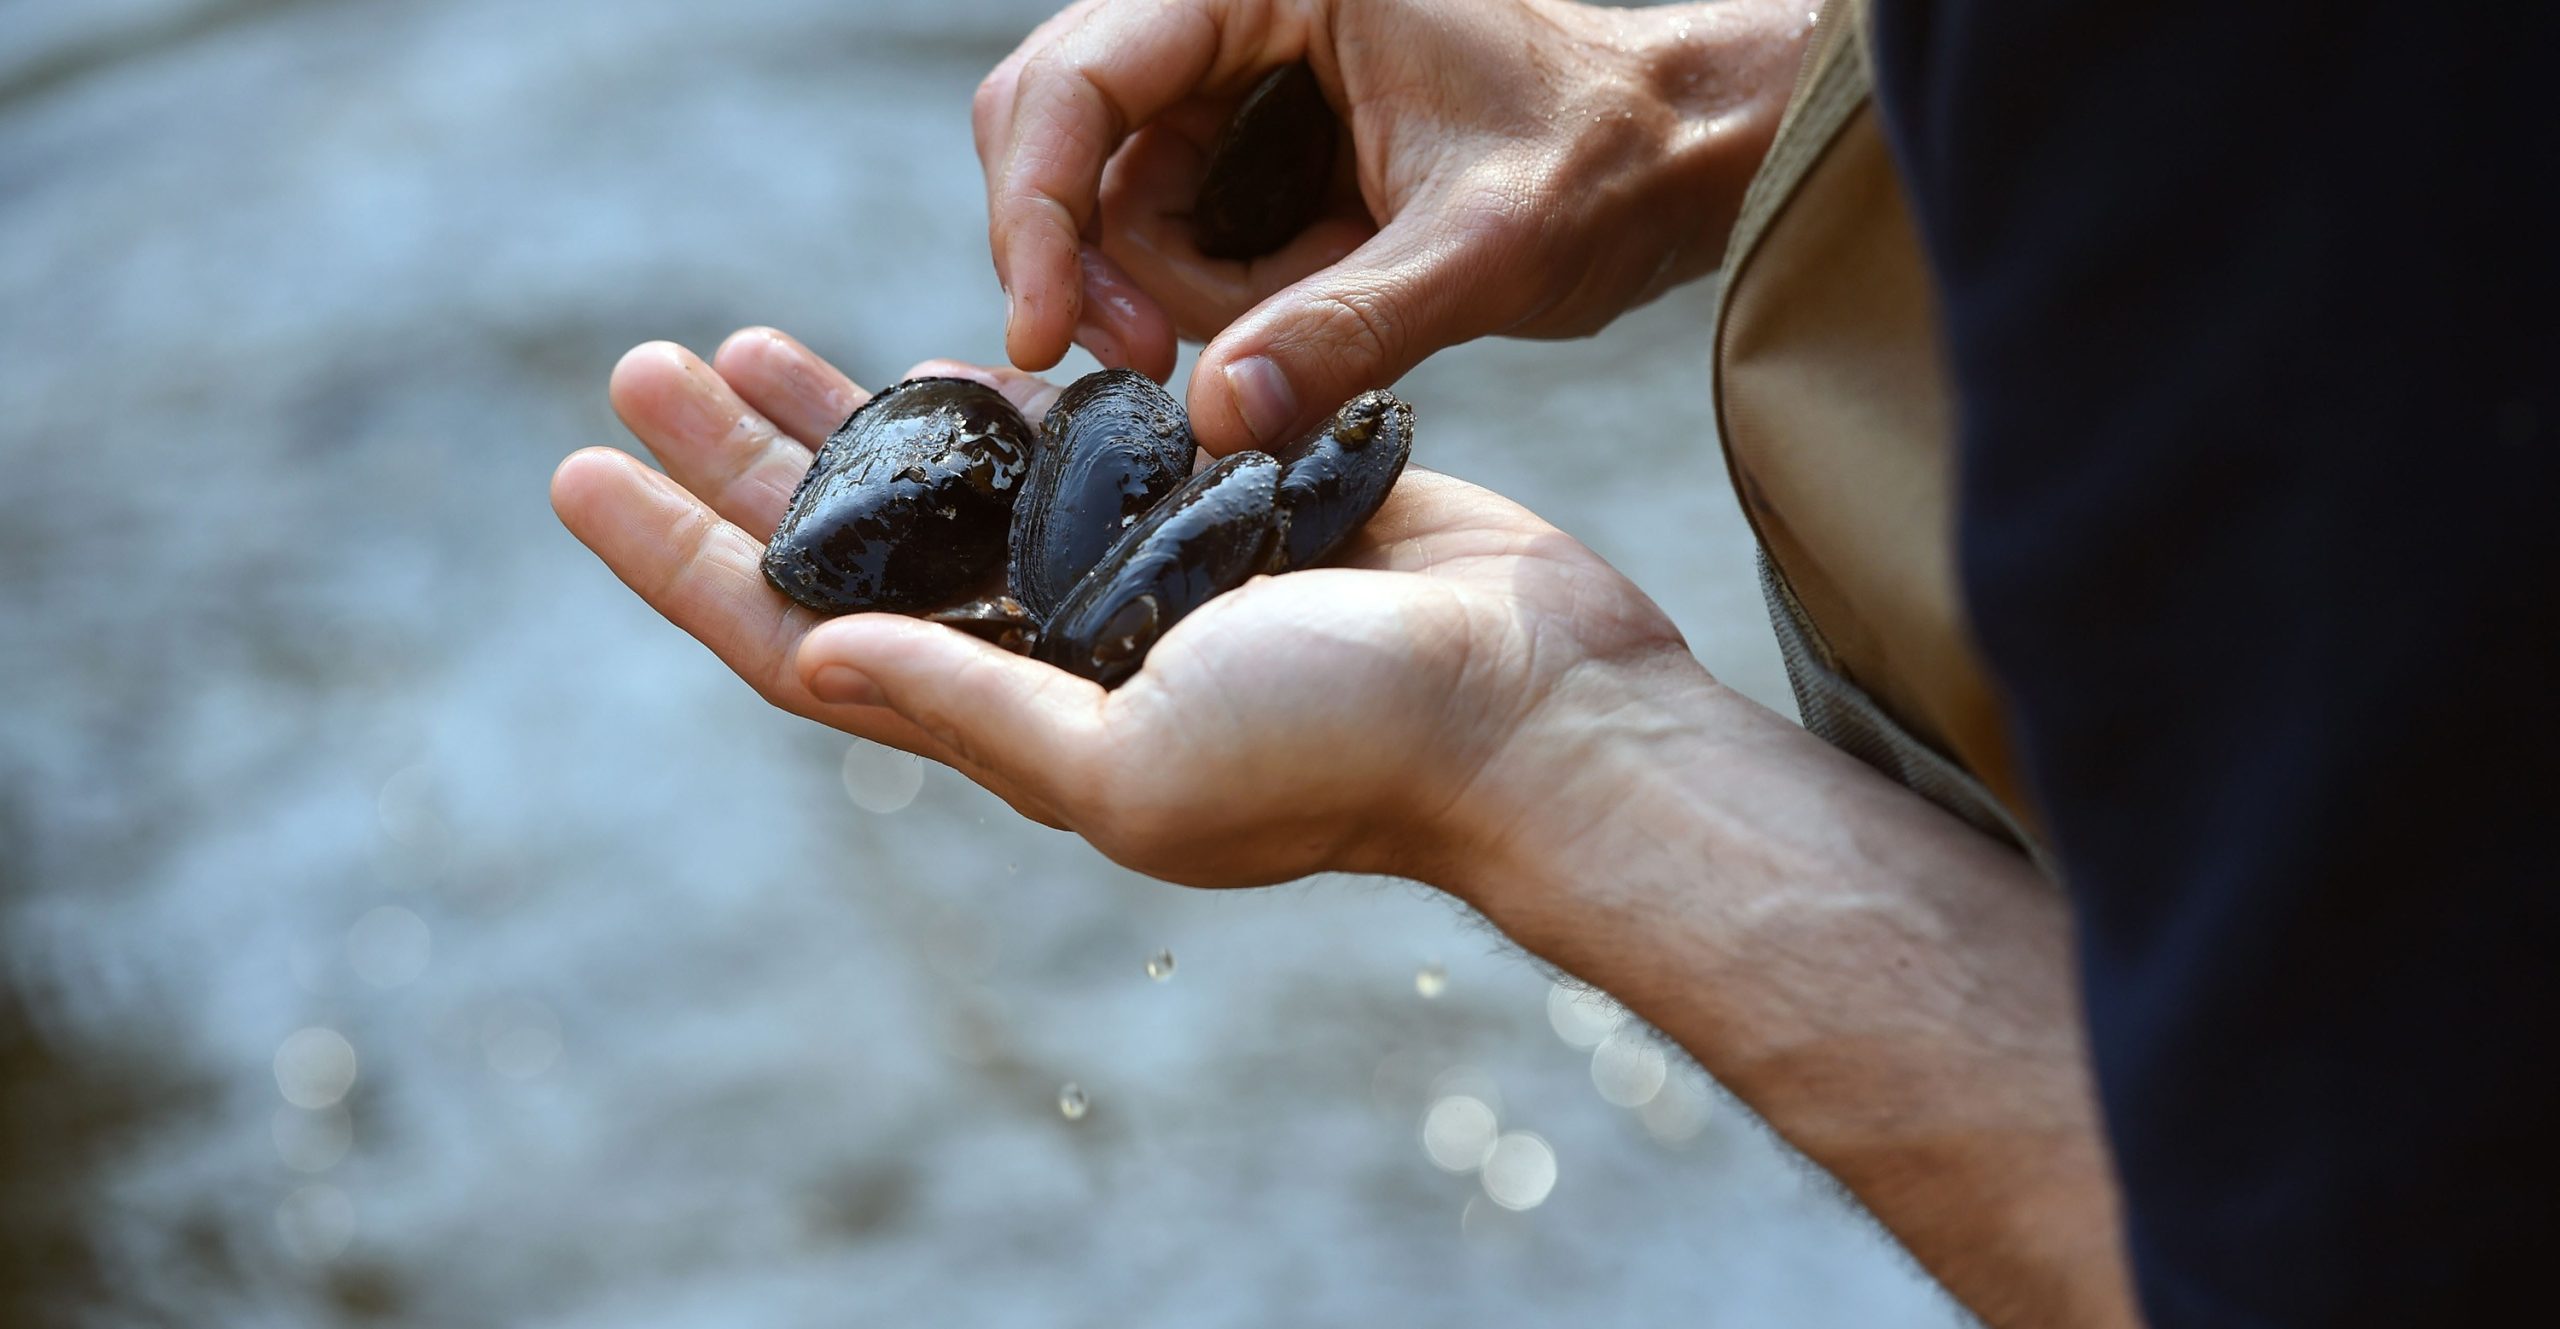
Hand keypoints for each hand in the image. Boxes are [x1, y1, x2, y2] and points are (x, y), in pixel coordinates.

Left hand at [550, 328, 1699, 893]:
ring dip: (836, 413)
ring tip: (735, 342)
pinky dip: (982, 396)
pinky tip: (917, 353)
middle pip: (848, 544)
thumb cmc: (1347, 752)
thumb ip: (970, 710)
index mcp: (1014, 720)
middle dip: (731, 460)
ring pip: (941, 480)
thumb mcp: (1131, 762)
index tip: (577, 474)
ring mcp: (1124, 574)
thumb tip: (804, 655)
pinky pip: (1062, 440)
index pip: (799, 639)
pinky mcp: (1205, 502)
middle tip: (634, 366)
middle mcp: (1049, 650)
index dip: (679, 563)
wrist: (1533, 703)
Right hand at [977, 0, 1811, 450]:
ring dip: (1177, 289)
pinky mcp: (1256, 135)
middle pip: (1062, 130)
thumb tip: (1219, 414)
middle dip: (1090, 258)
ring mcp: (1239, 72)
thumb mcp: (1487, 250)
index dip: (1033, 211)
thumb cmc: (1614, 155)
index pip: (1079, 79)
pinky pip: (1175, 228)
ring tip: (1301, 310)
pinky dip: (1216, 293)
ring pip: (1115, 196)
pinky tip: (1305, 302)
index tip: (1045, 335)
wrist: (1688, 147)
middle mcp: (1235, 5)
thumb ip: (1350, 330)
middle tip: (1149, 362)